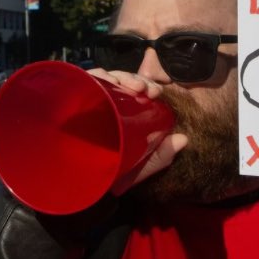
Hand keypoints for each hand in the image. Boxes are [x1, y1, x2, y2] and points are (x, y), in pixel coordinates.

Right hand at [85, 68, 188, 195]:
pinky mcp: (74, 98)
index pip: (136, 91)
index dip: (148, 86)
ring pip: (108, 77)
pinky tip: (110, 81)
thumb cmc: (111, 174)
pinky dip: (99, 75)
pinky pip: (86, 79)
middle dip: (138, 79)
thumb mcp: (142, 166)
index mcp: (123, 114)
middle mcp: (107, 104)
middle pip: (123, 82)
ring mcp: (91, 100)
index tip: (157, 92)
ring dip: (124, 76)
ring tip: (135, 87)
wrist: (81, 184)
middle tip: (148, 89)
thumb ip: (162, 155)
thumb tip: (183, 139)